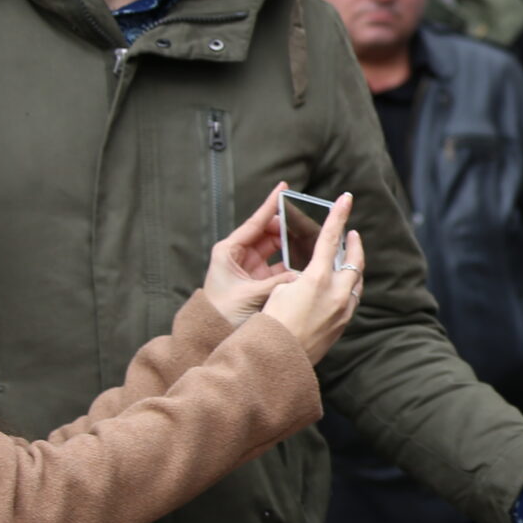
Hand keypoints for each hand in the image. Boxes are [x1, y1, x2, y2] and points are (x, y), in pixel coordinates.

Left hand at [204, 184, 298, 326]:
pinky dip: (292, 263)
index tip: (284, 188)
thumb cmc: (221, 313)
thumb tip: (303, 276)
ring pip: (276, 249)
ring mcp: (250, 268)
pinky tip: (307, 261)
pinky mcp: (259, 281)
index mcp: (229, 251)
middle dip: (287, 226)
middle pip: (268, 233)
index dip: (271, 205)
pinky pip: (280, 266)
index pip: (255, 222)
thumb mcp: (250, 295)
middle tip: (308, 219)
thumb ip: (278, 283)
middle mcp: (240, 256)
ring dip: (292, 245)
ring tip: (311, 237)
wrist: (210, 335)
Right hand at [256, 192, 364, 362]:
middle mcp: (335, 294)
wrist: (278, 360)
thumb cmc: (269, 324)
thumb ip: (297, 279)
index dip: (338, 215)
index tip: (347, 198)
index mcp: (316, 280)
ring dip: (353, 269)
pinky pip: (351, 301)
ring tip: (347, 260)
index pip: (330, 238)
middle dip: (353, 245)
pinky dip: (348, 289)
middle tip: (351, 234)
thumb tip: (307, 278)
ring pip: (356, 283)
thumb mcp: (278, 292)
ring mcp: (342, 311)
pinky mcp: (341, 326)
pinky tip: (340, 289)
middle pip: (354, 262)